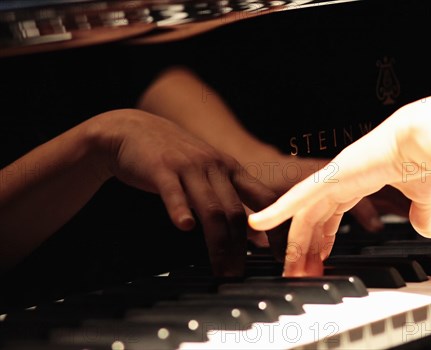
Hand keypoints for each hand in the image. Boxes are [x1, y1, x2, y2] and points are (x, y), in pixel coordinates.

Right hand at [96, 109, 279, 275]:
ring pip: (211, 208)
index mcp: (231, 170)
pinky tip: (184, 227)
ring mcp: (189, 167)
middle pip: (236, 212)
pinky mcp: (161, 168)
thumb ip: (229, 200)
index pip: (266, 199)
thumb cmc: (175, 159)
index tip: (281, 256)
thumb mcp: (209, 174)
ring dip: (218, 244)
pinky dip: (180, 209)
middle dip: (241, 250)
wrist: (135, 129)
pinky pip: (173, 191)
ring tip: (221, 271)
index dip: (276, 228)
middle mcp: (215, 167)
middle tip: (240, 278)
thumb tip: (253, 235)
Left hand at [248, 109, 430, 275]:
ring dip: (294, 244)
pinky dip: (275, 211)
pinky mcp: (330, 176)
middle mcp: (341, 179)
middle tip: (300, 276)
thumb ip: (420, 214)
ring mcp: (333, 177)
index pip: (332, 214)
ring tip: (288, 271)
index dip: (324, 239)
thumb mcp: (422, 198)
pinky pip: (296, 198)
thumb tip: (430, 229)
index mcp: (359, 181)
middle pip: (313, 219)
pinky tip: (256, 223)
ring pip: (303, 215)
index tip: (320, 262)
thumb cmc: (429, 160)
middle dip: (306, 249)